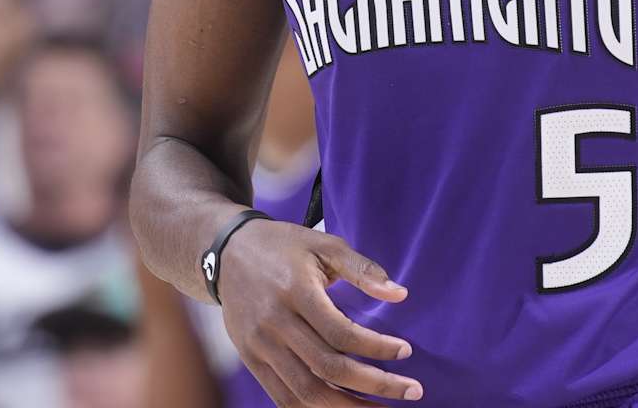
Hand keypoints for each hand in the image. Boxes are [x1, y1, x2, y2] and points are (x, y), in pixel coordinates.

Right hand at [218, 220, 422, 404]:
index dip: (377, 348)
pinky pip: (283, 398)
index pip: (341, 333)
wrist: (225, 253)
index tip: (406, 352)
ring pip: (306, 392)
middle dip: (375, 385)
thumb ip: (362, 268)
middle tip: (412, 390)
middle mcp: (275, 323)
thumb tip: (400, 295)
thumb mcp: (323, 245)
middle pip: (328, 368)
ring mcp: (259, 346)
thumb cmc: (282, 246)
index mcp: (295, 291)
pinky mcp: (250, 359)